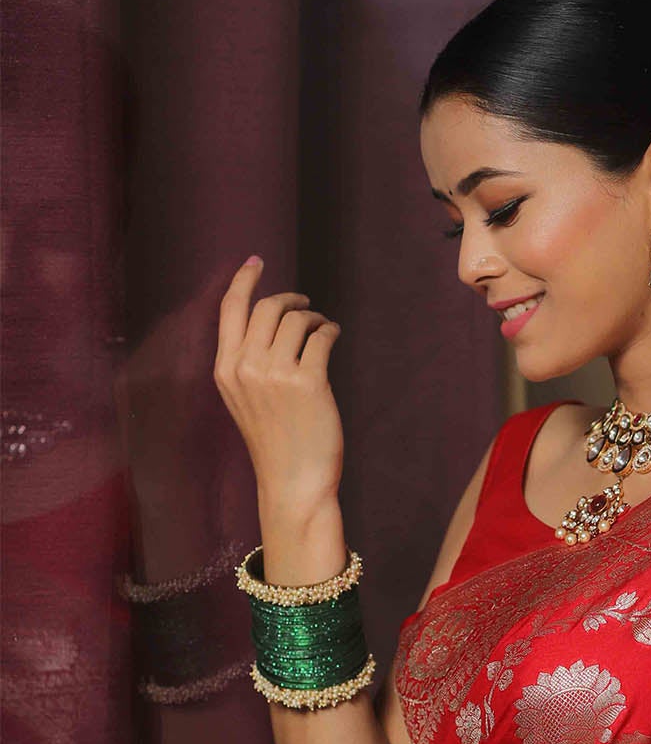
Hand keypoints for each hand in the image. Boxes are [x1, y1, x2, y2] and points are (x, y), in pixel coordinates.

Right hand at [213, 257, 343, 522]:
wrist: (292, 482)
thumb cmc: (274, 444)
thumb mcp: (243, 401)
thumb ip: (247, 364)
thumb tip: (270, 325)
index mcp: (225, 369)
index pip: (231, 310)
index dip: (244, 280)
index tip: (256, 261)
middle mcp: (246, 367)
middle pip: (268, 308)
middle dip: (290, 300)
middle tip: (305, 306)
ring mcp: (276, 374)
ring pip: (296, 319)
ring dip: (314, 317)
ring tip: (322, 328)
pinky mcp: (308, 382)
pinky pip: (321, 337)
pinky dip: (330, 330)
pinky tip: (333, 335)